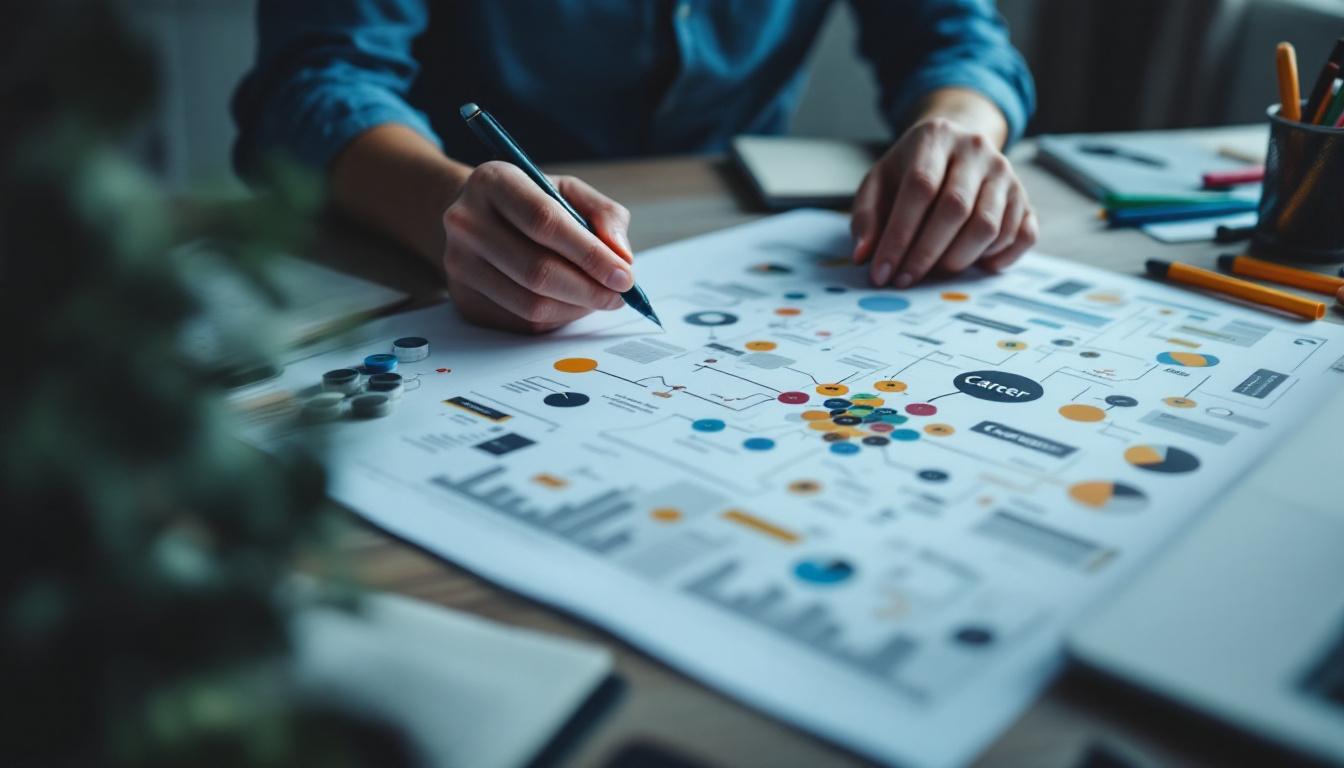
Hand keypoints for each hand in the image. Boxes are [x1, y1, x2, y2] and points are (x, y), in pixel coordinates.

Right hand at [441, 161, 633, 332]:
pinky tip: (570, 303)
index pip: (545, 223)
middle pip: (537, 271)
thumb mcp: (568, 191)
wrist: (475, 219)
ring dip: (576, 309)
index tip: (624, 274)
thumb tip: (621, 256)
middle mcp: (467, 222)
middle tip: (619, 294)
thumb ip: (604, 214)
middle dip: (589, 289)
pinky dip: (558, 319)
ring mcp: (459, 264)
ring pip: (531, 305)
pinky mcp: (464, 300)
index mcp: (493, 181)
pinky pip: (522, 323)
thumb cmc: (530, 203)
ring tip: (599, 298)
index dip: (590, 254)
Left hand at [851, 117, 1036, 287]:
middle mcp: (977, 150)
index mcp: (936, 136)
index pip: (920, 187)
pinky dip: (998, 258)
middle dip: (926, 253)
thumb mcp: (879, 182)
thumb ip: (866, 216)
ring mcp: (1005, 173)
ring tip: (935, 271)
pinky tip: (976, 264)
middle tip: (905, 279)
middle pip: (956, 208)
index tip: (882, 270)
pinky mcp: (1024, 197)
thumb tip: (864, 255)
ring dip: (958, 259)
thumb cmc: (910, 169)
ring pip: (989, 226)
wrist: (954, 147)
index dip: (899, 235)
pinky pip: (1021, 236)